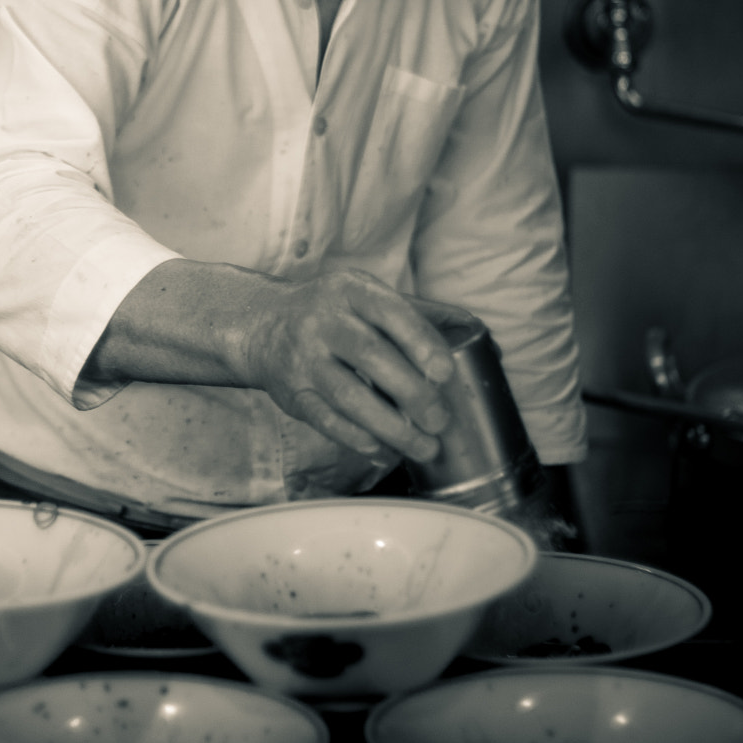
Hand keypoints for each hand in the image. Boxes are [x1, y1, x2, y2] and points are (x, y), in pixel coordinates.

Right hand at [232, 270, 459, 463]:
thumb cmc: (334, 312)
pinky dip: (358, 439)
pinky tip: (386, 451)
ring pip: (348, 395)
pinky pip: (327, 420)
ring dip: (391, 427)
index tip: (446, 372)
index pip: (389, 311)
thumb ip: (422, 314)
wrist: (263, 326)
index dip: (419, 341)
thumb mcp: (370, 297)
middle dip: (411, 392)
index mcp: (351, 290)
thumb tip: (479, 333)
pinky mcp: (293, 393)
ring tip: (425, 447)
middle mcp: (323, 320)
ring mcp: (304, 357)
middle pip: (370, 356)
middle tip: (441, 421)